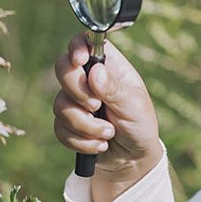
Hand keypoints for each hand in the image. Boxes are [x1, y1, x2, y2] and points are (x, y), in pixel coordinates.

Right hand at [53, 32, 161, 181]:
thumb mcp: (135, 106)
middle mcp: (90, 80)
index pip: (87, 43)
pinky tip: (101, 144)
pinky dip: (82, 140)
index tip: (80, 61)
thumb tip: (95, 71)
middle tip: (97, 105)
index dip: (78, 47)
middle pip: (63, 69)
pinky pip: (60, 128)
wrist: (133, 158)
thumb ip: (115, 89)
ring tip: (109, 133)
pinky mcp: (68, 123)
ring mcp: (76, 101)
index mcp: (110, 67)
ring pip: (60, 104)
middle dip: (78, 92)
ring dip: (86, 125)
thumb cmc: (140, 125)